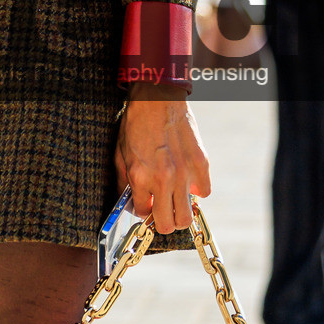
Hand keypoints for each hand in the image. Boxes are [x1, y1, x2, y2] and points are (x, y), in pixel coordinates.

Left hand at [116, 97, 210, 235]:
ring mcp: (185, 174)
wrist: (158, 99)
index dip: (144, 210)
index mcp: (140, 177)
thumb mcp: (120, 154)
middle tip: (161, 211)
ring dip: (180, 212)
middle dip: (163, 221)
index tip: (145, 203)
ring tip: (175, 200)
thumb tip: (129, 202)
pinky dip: (196, 191)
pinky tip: (187, 181)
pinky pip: (203, 192)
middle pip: (168, 225)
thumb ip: (125, 182)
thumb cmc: (136, 124)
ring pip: (187, 216)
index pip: (143, 213)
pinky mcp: (201, 164)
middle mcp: (163, 179)